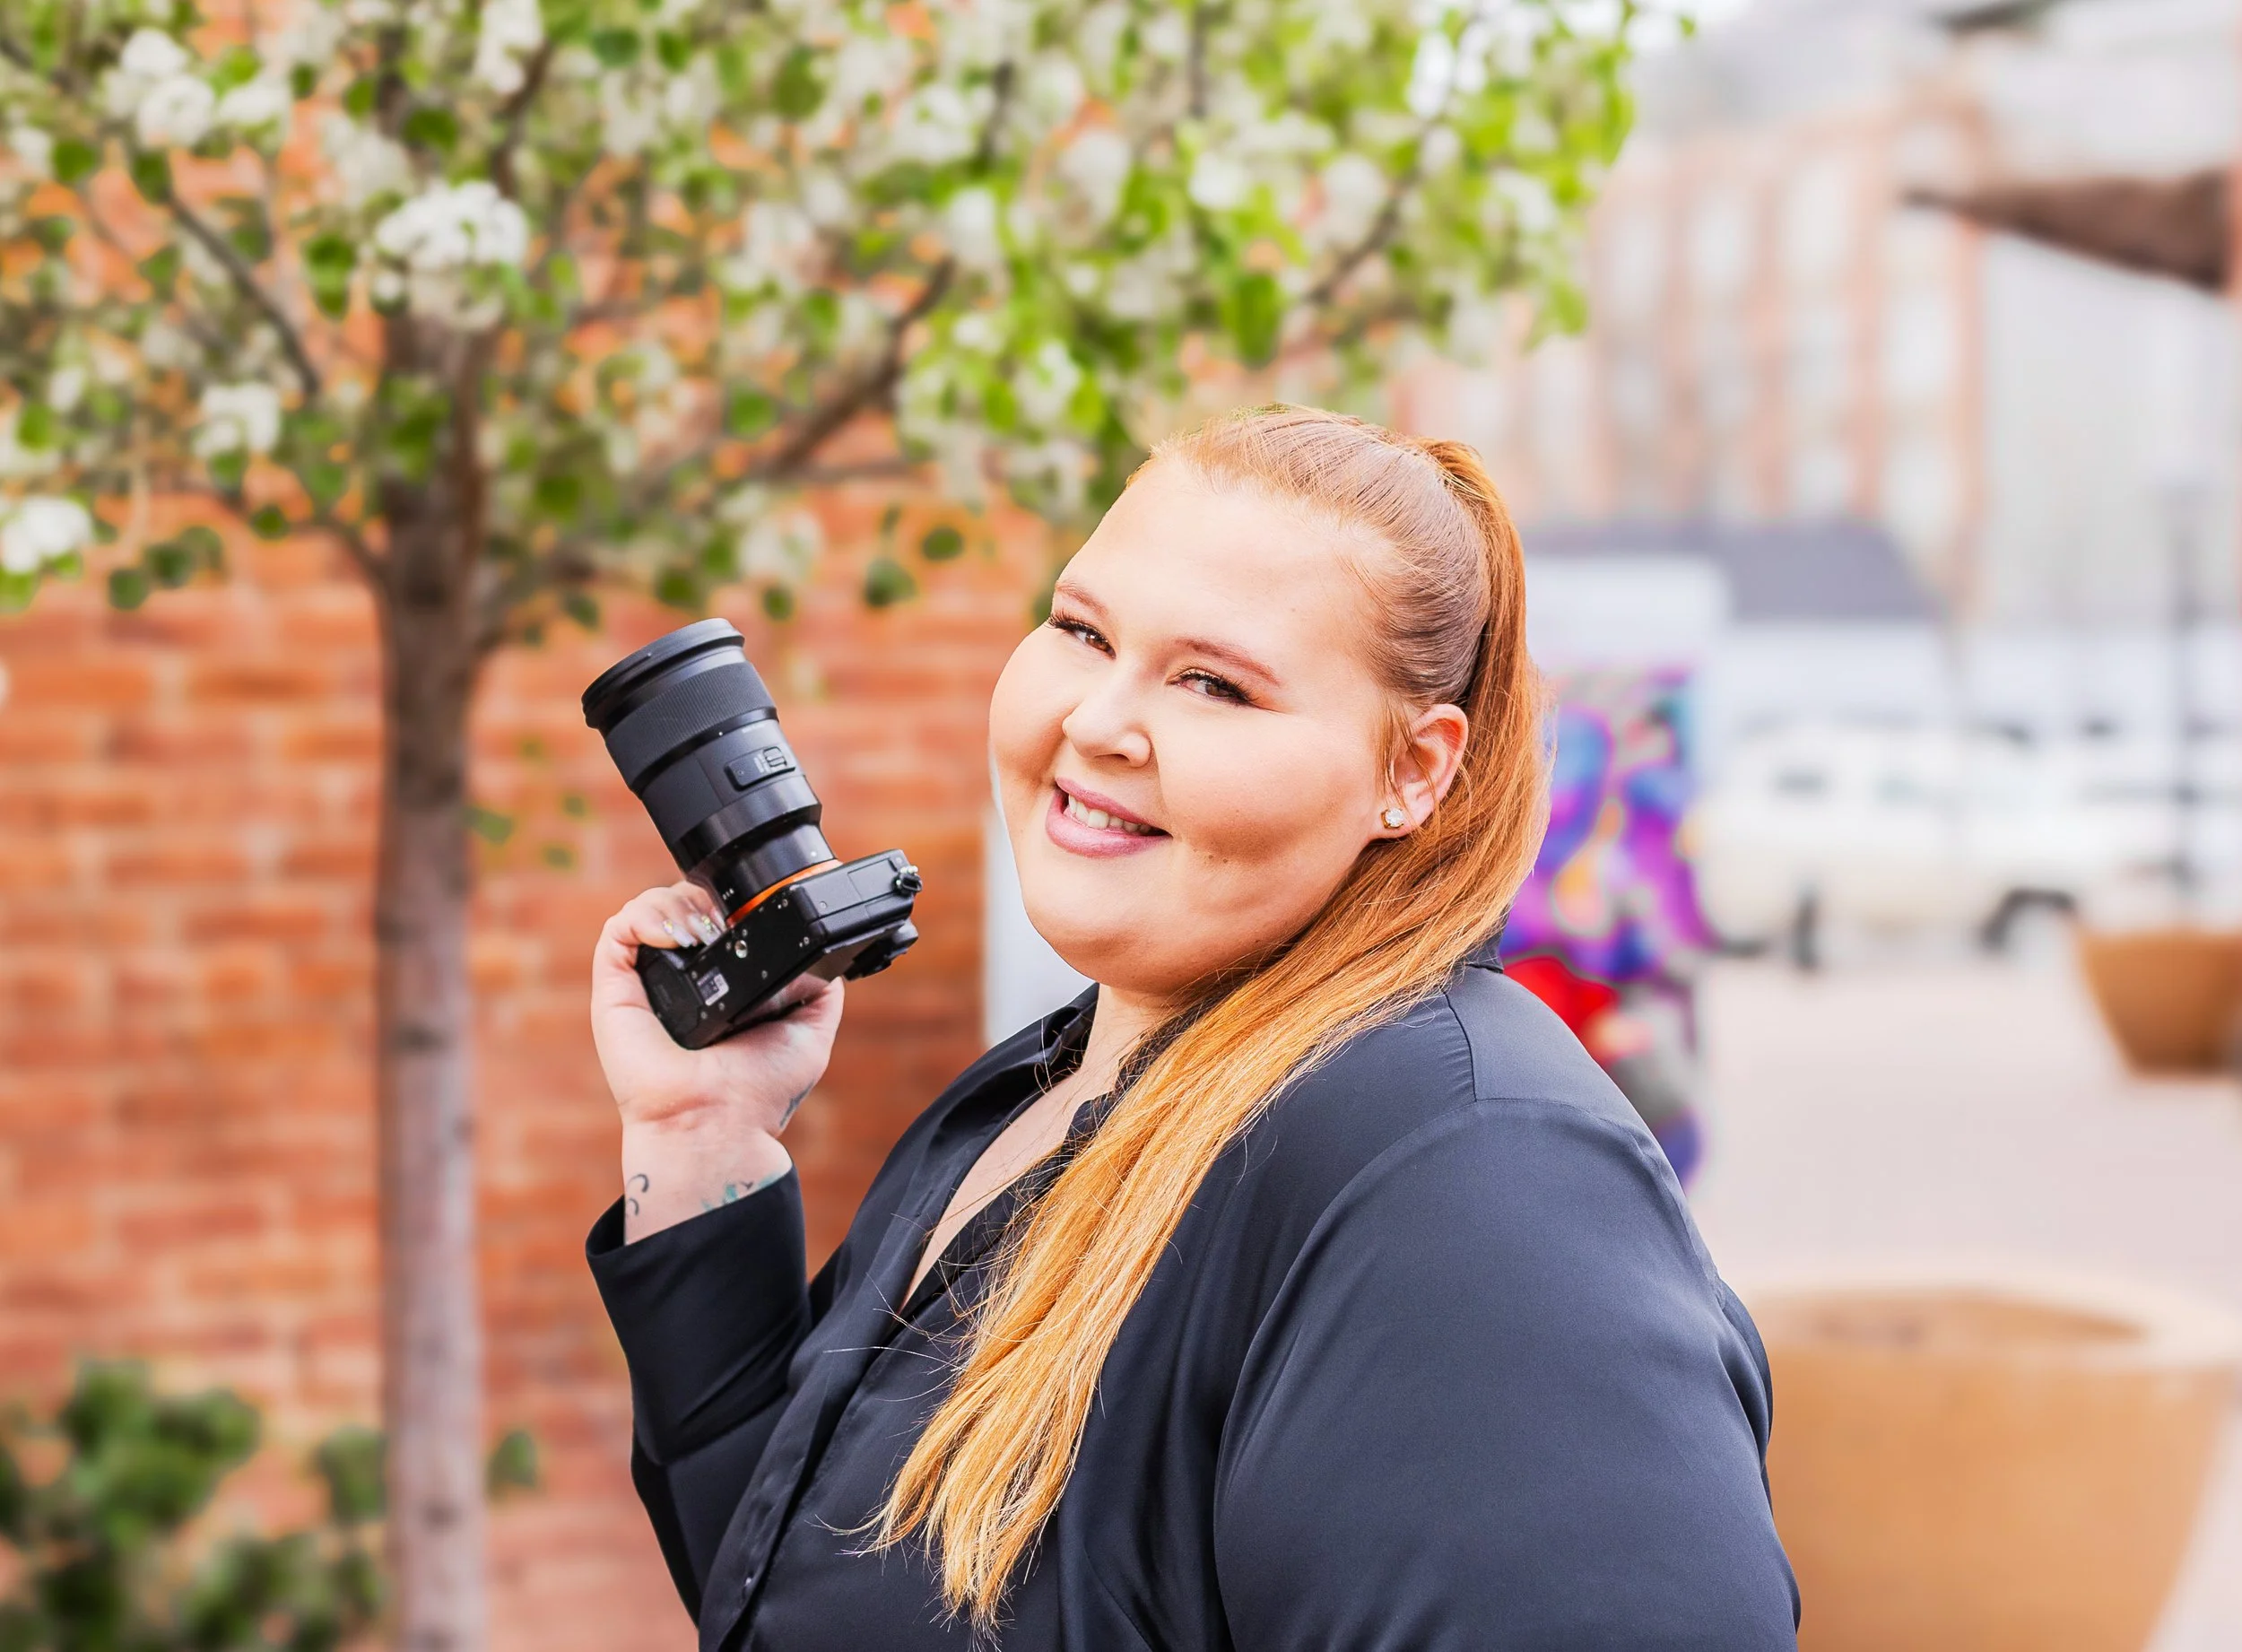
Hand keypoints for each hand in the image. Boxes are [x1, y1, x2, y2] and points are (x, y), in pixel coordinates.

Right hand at [591, 883, 844, 1237]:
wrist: (719, 1121)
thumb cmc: (759, 1090)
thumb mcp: (809, 1030)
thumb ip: (818, 989)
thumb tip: (822, 952)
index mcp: (714, 985)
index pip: (710, 918)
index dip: (725, 902)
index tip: (745, 913)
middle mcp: (675, 980)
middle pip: (679, 902)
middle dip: (703, 896)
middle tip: (724, 922)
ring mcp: (642, 983)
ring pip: (649, 906)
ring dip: (679, 903)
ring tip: (703, 933)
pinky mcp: (613, 990)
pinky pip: (618, 929)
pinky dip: (647, 916)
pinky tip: (678, 937)